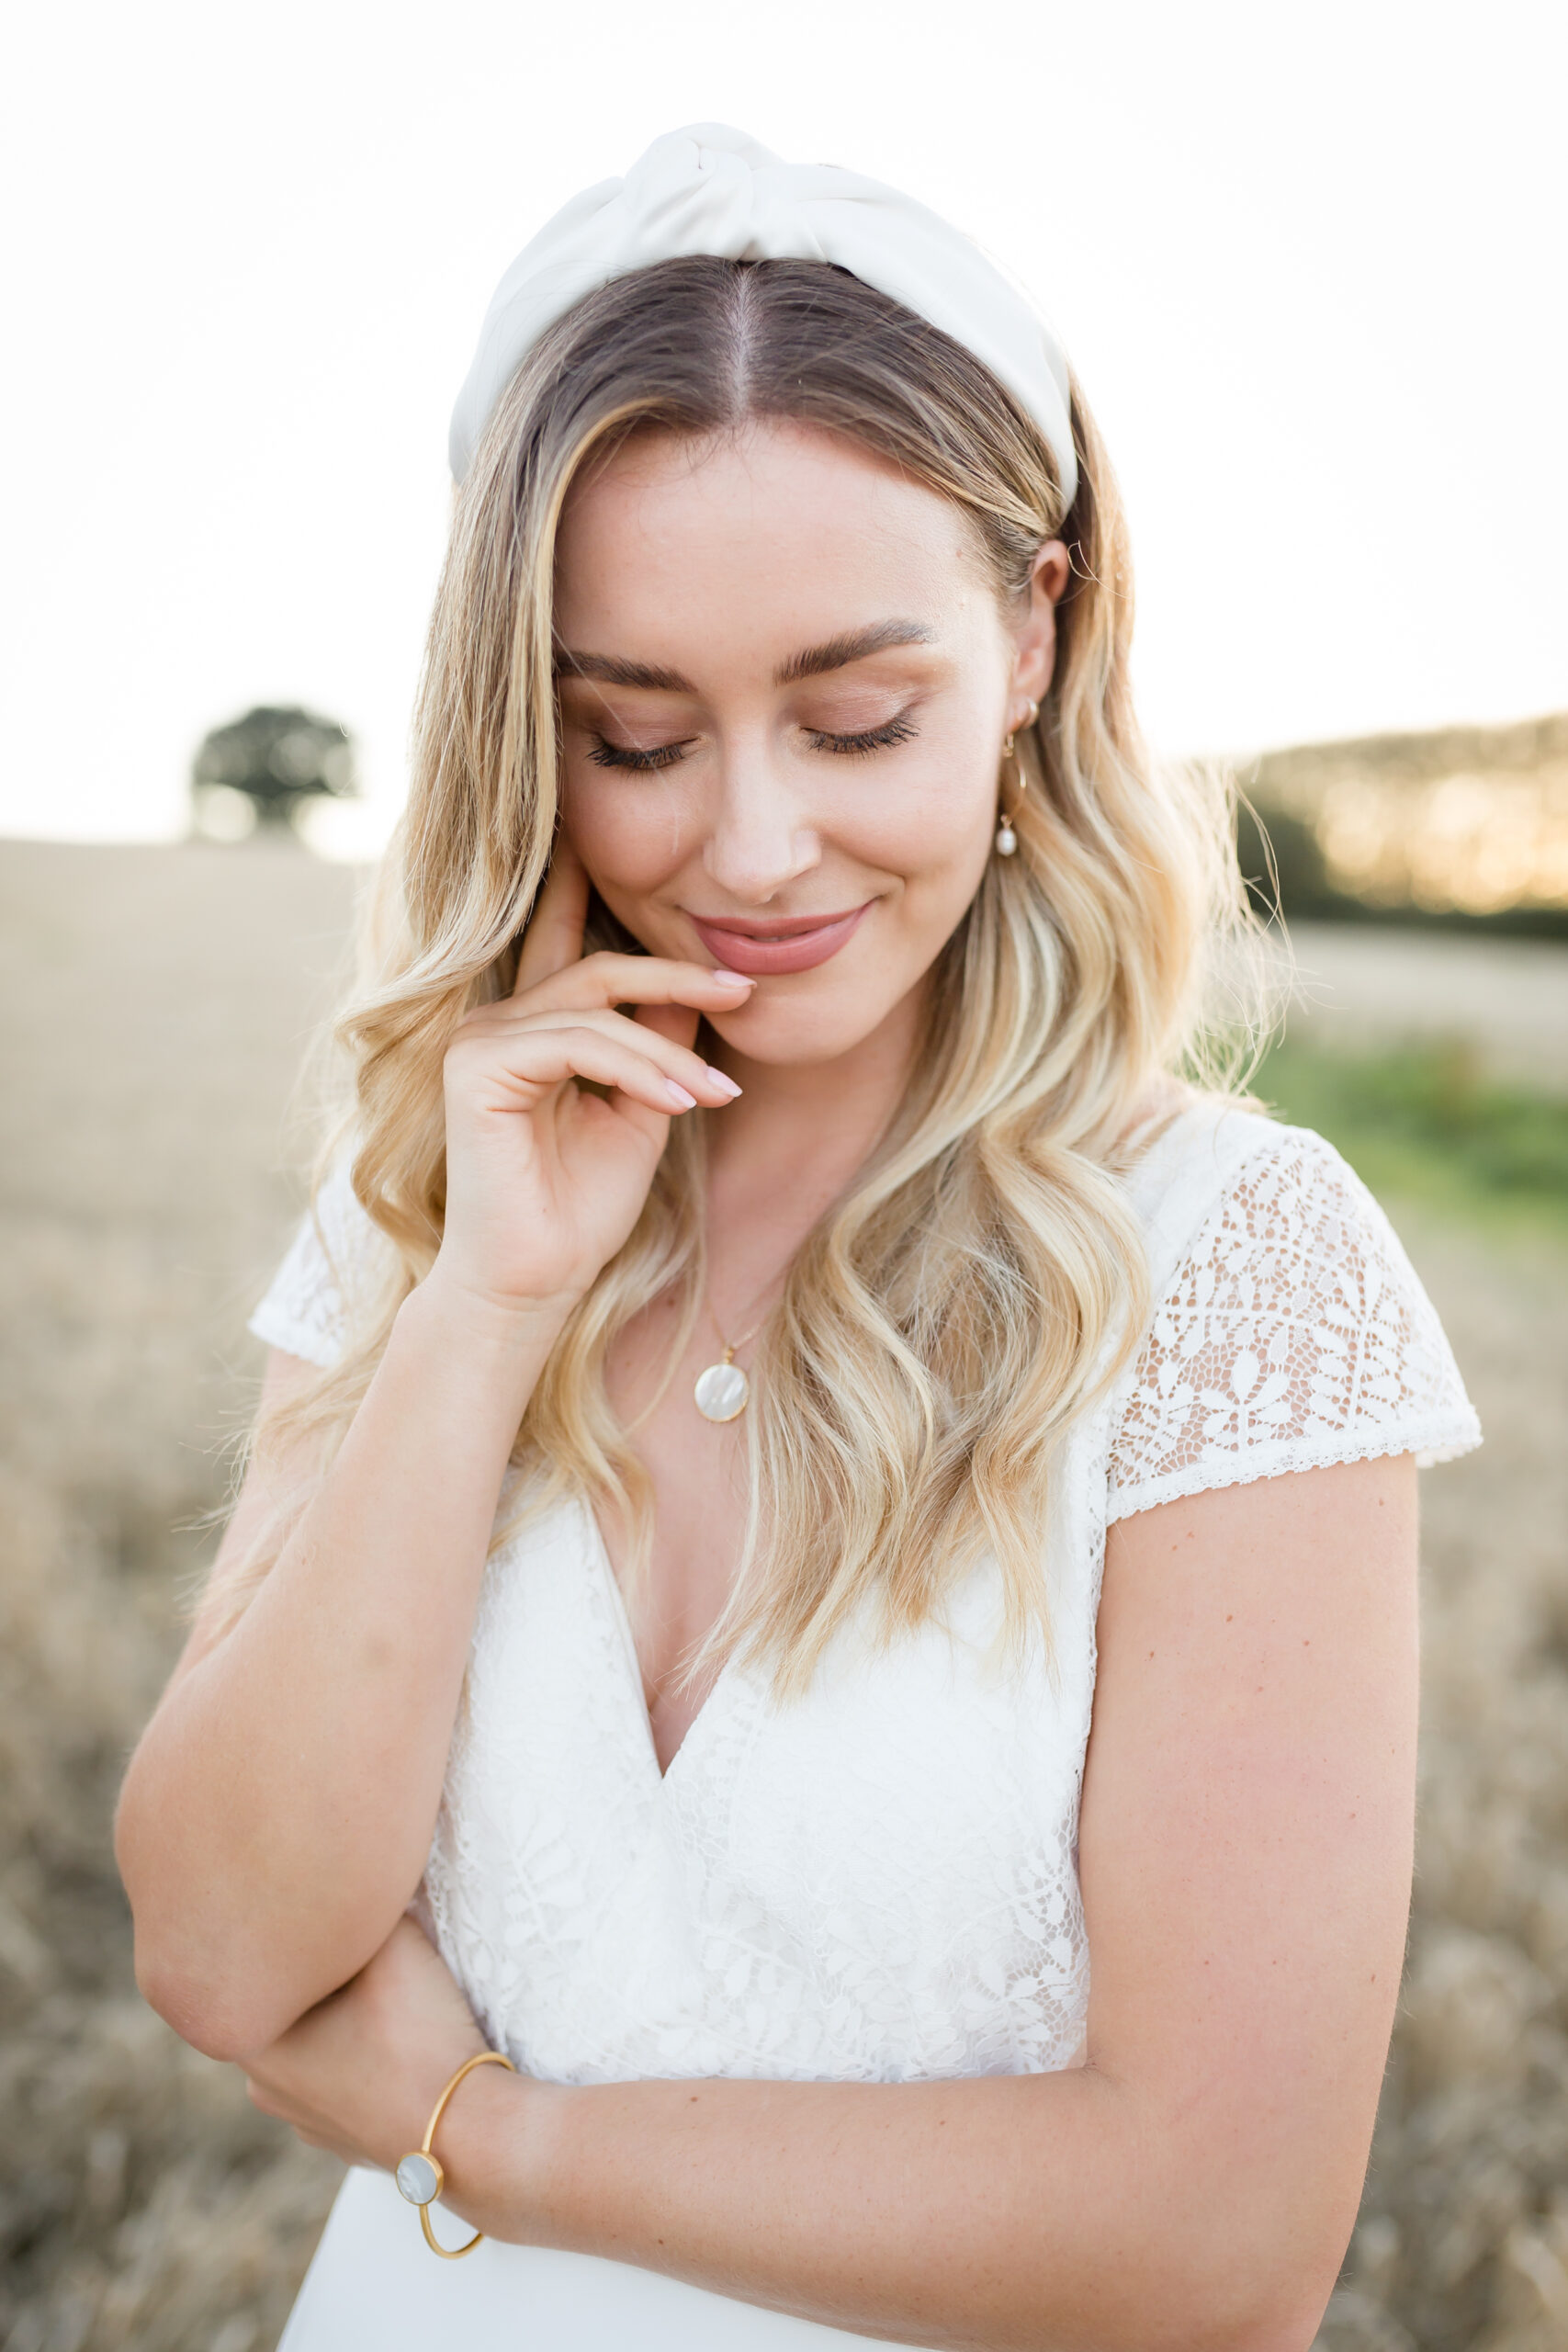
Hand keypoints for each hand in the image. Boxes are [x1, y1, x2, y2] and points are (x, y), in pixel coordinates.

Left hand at [242, 1914, 491, 2173]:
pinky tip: (398, 2039)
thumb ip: (364, 1905)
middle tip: (354, 1933)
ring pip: (315, 2042)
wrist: (467, 2134)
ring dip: (342, 2013)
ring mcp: (307, 2122)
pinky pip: (344, 2076)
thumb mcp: (394, 1946)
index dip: (287, 1929)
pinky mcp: (347, 2139)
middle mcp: (267, 2090)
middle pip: (287, 2002)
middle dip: (318, 1969)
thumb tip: (355, 1875)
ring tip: (383, 1988)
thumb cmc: (417, 2040)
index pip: (254, 1966)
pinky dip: (364, 2054)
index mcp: (256, 2045)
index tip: (316, 1903)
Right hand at [431, 837, 754, 1317]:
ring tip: (719, 1092)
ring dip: (669, 1052)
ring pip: (597, 1012)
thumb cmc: (581, 1208)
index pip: (571, 949)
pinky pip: (579, 1045)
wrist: (536, 1282)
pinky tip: (682, 1102)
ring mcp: (478, 1040)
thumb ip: (658, 1046)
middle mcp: (496, 1025)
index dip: (628, 920)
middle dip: (677, 976)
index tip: (699, 918)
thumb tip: (701, 986)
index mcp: (530, 1031)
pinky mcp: (475, 1066)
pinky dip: (639, 1070)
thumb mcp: (641, 1110)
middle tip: (744, 989)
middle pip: (599, 971)